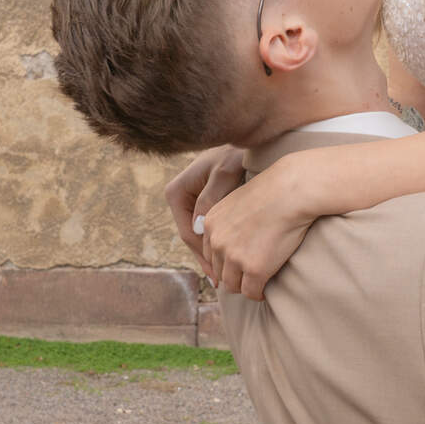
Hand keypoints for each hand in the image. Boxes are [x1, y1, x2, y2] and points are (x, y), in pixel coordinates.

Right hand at [164, 146, 247, 276]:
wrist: (248, 141)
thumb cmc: (235, 153)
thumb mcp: (224, 174)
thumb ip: (211, 198)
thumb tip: (199, 227)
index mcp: (176, 193)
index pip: (188, 233)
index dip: (202, 256)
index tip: (216, 273)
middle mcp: (180, 199)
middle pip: (193, 238)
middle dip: (206, 259)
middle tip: (222, 283)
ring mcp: (191, 202)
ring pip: (201, 236)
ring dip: (212, 254)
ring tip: (226, 277)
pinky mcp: (204, 204)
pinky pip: (209, 228)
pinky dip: (218, 242)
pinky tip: (229, 257)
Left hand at [200, 155, 317, 300]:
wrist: (292, 191)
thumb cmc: (274, 191)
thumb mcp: (240, 201)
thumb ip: (231, 220)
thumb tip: (238, 236)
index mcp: (210, 223)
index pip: (210, 253)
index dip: (224, 261)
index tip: (238, 265)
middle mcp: (218, 241)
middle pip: (219, 271)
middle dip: (233, 275)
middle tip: (249, 276)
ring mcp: (234, 256)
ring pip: (232, 285)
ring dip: (244, 286)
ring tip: (258, 284)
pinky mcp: (255, 269)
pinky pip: (251, 292)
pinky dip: (258, 294)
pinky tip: (266, 290)